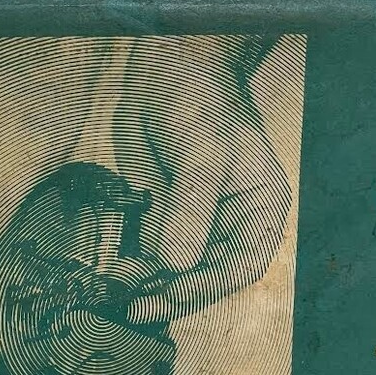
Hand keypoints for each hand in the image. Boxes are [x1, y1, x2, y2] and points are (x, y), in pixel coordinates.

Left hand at [113, 36, 293, 323]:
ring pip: (175, 270)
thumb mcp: (201, 149)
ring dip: (149, 285)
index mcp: (259, 209)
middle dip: (174, 294)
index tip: (173, 295)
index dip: (210, 287)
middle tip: (139, 305)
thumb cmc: (200, 100)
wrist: (163, 69)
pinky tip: (115, 270)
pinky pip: (148, 250)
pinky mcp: (159, 215)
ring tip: (121, 291)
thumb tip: (176, 264)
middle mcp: (229, 224)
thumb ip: (191, 205)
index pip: (242, 264)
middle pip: (207, 276)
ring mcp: (192, 222)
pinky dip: (133, 264)